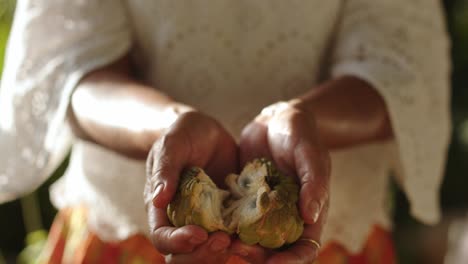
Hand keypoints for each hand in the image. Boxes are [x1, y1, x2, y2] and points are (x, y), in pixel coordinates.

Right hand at [144, 111, 237, 262]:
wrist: (205, 131)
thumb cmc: (182, 134)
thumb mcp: (172, 144)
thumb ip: (165, 169)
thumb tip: (157, 199)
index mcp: (162, 207)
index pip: (162, 237)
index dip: (177, 243)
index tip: (199, 234)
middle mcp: (182, 219)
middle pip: (183, 255)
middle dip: (202, 255)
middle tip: (223, 240)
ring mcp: (205, 220)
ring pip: (206, 253)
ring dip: (220, 253)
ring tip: (236, 239)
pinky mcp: (226, 216)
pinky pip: (230, 238)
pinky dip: (239, 241)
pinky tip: (251, 231)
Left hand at [234, 100, 330, 263]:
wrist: (276, 119)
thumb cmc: (300, 133)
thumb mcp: (310, 153)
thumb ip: (314, 182)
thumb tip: (311, 217)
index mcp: (308, 212)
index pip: (305, 248)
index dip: (292, 260)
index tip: (273, 263)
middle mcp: (285, 217)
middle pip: (274, 250)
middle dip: (258, 256)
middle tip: (238, 249)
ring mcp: (263, 210)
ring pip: (251, 238)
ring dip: (238, 244)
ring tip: (220, 240)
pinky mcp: (244, 200)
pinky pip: (234, 218)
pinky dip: (225, 224)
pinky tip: (210, 223)